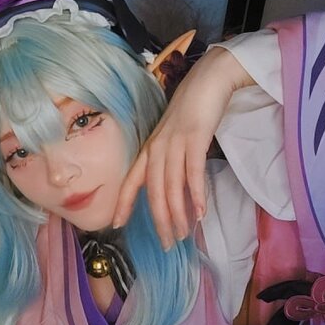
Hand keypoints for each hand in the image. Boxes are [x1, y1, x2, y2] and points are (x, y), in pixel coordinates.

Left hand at [112, 46, 254, 247]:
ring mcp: (175, 143)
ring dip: (178, 214)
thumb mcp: (172, 137)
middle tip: (168, 243)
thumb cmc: (191, 111)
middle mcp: (157, 148)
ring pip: (171, 187)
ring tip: (185, 233)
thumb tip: (172, 189)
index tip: (117, 225)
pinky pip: (193, 173)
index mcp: (149, 149)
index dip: (123, 203)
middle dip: (160, 221)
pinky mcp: (195, 138)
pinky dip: (196, 195)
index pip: (130, 181)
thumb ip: (168, 160)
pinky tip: (200, 212)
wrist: (207, 81)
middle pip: (153, 192)